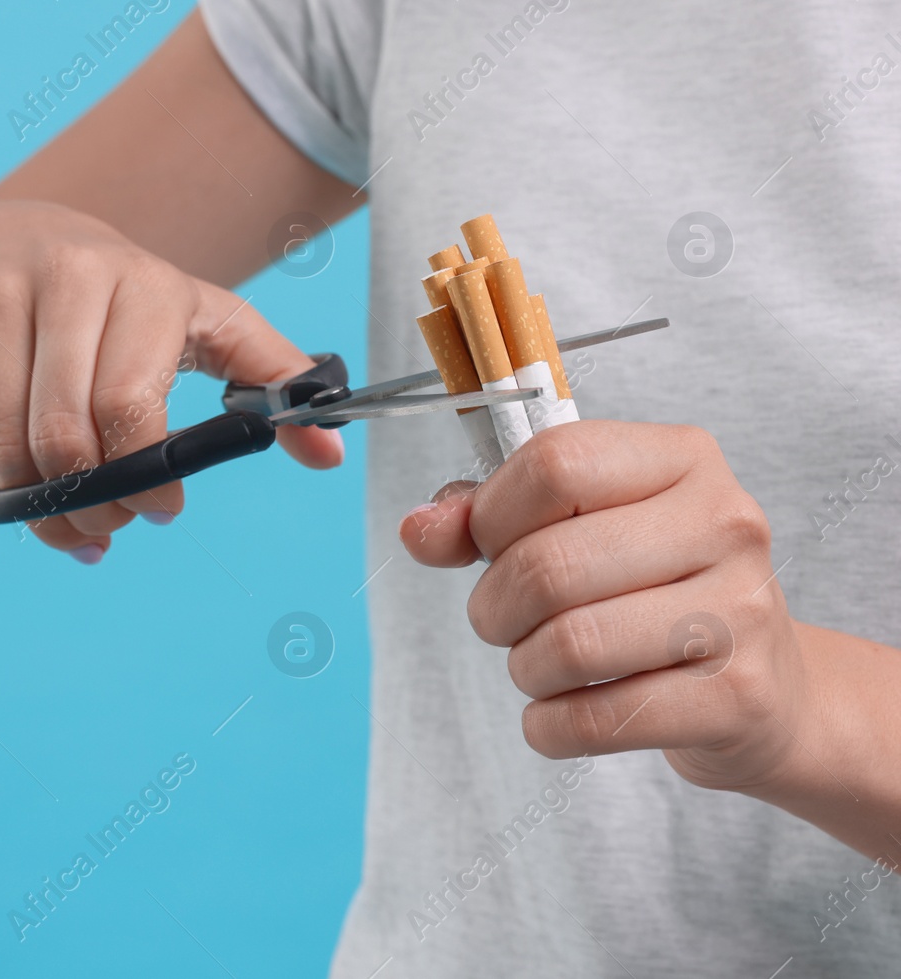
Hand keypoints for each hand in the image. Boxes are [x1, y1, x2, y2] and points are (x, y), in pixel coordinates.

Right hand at [0, 200, 341, 561]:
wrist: (11, 234)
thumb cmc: (129, 296)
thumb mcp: (209, 320)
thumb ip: (275, 380)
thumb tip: (332, 453)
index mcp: (144, 284)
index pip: (129, 403)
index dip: (143, 474)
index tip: (163, 510)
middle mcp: (67, 280)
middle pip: (63, 433)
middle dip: (91, 502)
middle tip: (111, 526)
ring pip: (10, 443)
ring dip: (42, 507)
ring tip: (71, 523)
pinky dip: (0, 483)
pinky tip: (27, 491)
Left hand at [398, 421, 811, 793]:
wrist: (766, 690)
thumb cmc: (652, 592)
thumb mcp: (578, 528)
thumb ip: (486, 518)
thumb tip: (418, 531)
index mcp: (682, 458)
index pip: (554, 465)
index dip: (492, 515)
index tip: (490, 546)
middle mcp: (725, 522)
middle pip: (549, 566)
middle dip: (494, 607)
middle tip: (503, 622)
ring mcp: (742, 610)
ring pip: (571, 645)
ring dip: (524, 668)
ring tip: (538, 665)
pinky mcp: (739, 697)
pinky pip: (597, 720)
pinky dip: (548, 726)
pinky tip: (557, 715)